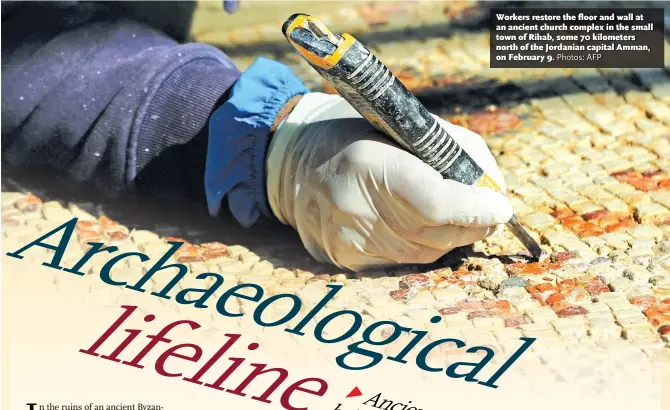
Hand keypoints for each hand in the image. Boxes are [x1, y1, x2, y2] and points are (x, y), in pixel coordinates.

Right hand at [266, 93, 512, 270]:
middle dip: (472, 224)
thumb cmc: (354, 133)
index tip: (501, 207)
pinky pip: (403, 260)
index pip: (436, 203)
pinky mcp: (344, 259)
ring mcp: (346, 240)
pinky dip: (421, 244)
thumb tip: (494, 189)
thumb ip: (455, 152)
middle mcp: (353, 209)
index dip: (476, 209)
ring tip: (453, 214)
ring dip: (449, 236)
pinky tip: (416, 224)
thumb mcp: (403, 125)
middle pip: (436, 234)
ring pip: (425, 252)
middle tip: (488, 212)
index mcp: (368, 164)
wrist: (290, 164)